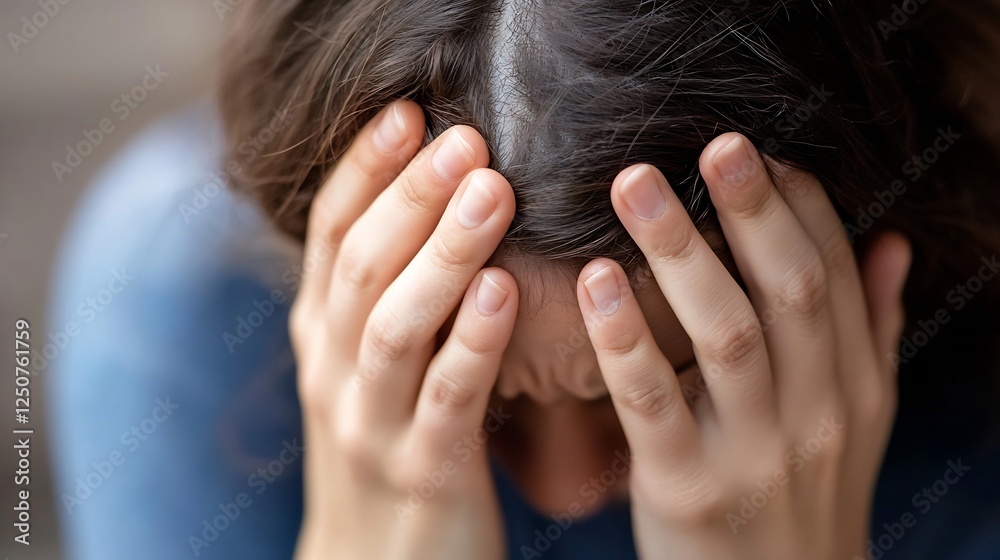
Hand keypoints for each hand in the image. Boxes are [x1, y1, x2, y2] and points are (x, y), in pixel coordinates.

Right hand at [290, 100, 517, 559]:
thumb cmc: (387, 446)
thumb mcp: (366, 366)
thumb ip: (385, 296)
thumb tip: (434, 204)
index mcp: (321, 335)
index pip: (330, 234)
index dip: (364, 171)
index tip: (408, 113)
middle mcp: (333, 370)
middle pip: (362, 265)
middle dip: (412, 195)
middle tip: (464, 138)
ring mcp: (371, 422)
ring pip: (394, 323)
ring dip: (441, 251)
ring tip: (490, 189)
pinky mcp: (423, 471)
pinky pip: (447, 397)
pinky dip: (470, 341)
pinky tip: (501, 290)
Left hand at [576, 133, 911, 558]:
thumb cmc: (804, 500)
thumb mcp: (857, 422)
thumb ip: (871, 332)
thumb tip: (891, 244)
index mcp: (855, 387)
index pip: (835, 274)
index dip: (800, 207)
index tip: (757, 151)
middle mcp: (818, 414)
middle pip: (790, 291)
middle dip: (752, 210)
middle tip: (713, 141)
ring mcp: (756, 454)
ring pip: (727, 334)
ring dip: (682, 252)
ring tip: (635, 185)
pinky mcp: (687, 491)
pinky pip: (654, 403)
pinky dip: (625, 337)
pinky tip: (594, 279)